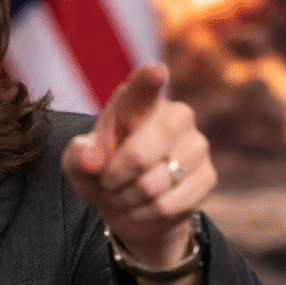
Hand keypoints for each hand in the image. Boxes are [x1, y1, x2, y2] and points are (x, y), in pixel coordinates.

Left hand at [61, 63, 216, 267]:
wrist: (128, 205)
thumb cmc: (101, 171)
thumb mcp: (78, 163)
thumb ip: (79, 155)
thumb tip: (92, 159)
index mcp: (139, 102)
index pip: (143, 88)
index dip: (148, 79)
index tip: (155, 72)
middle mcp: (175, 116)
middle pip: (140, 154)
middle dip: (114, 178)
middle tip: (107, 182)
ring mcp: (196, 145)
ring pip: (153, 184)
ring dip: (128, 198)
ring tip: (124, 193)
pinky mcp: (207, 176)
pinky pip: (169, 204)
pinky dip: (146, 212)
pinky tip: (142, 206)